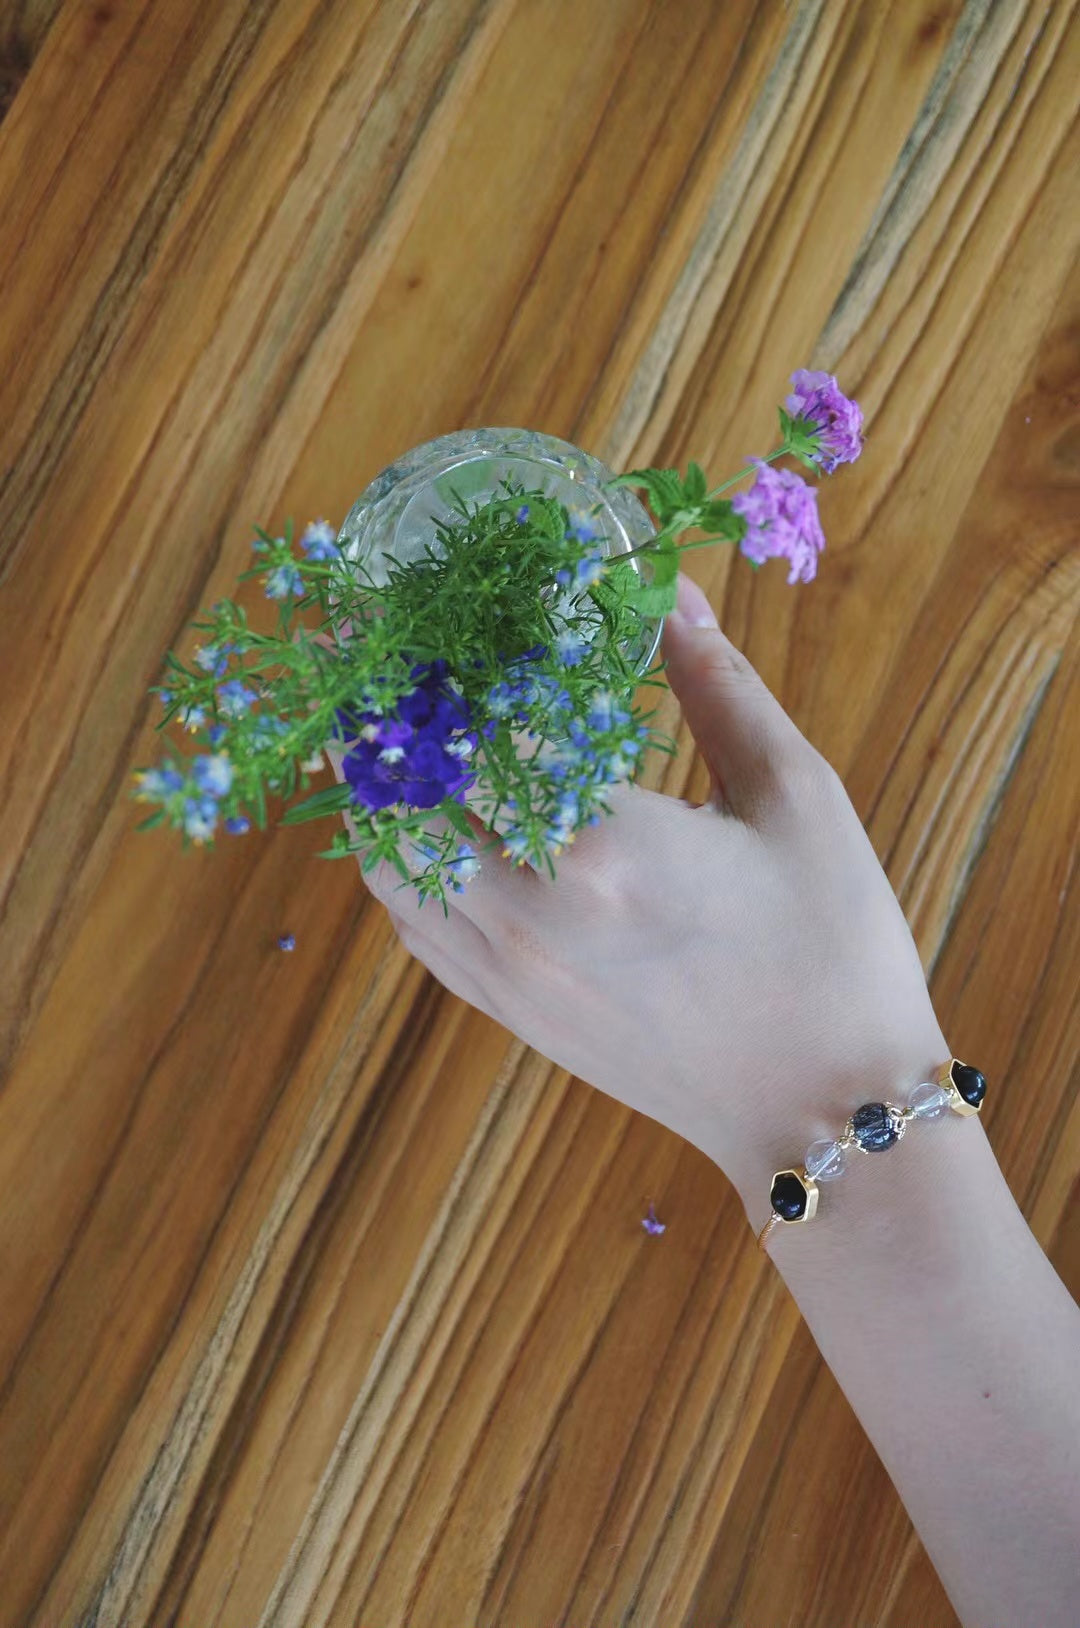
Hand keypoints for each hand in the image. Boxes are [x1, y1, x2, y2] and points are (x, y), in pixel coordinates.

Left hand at [337, 572, 947, 1214]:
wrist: (826, 1112)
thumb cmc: (831, 947)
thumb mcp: (793, 797)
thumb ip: (719, 686)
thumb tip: (674, 597)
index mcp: (599, 847)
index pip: (465, 733)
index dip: (415, 666)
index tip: (389, 615)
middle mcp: (526, 913)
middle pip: (396, 800)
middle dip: (366, 723)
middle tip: (356, 663)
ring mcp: (508, 975)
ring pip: (386, 870)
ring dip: (371, 796)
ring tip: (378, 734)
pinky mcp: (511, 1015)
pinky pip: (416, 928)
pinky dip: (397, 864)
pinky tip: (421, 826)